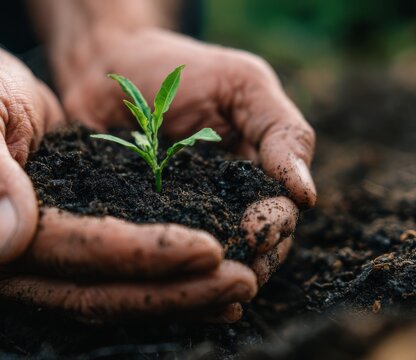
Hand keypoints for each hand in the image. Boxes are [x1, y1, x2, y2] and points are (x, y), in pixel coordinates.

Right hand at [0, 43, 257, 321]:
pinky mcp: (63, 251)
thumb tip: (6, 241)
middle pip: (100, 290)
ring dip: (179, 296)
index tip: (207, 249)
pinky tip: (207, 283)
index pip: (73, 255)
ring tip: (238, 289)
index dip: (140, 256)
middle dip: (175, 290)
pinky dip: (163, 282)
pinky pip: (116, 276)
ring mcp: (36, 264)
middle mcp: (8, 266)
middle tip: (242, 281)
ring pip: (114, 293)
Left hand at [55, 29, 315, 286]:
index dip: (273, 228)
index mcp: (255, 176)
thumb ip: (281, 131)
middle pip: (249, 250)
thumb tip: (307, 195)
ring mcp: (182, 220)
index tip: (255, 232)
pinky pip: (158, 255)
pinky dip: (165, 273)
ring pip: (206, 263)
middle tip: (230, 272)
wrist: (108, 70)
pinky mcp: (141, 226)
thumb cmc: (180, 71)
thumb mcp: (242, 84)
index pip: (279, 216)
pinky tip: (164, 287)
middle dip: (247, 263)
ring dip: (210, 280)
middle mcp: (224, 205)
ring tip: (200, 288)